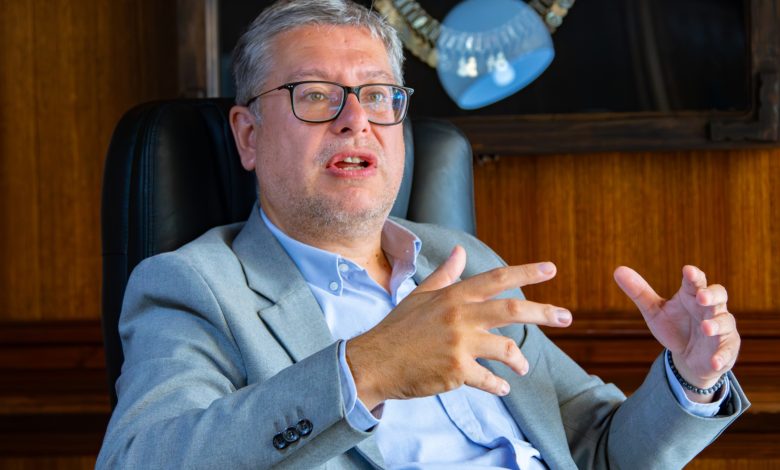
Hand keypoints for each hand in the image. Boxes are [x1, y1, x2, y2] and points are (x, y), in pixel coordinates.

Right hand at [346, 246, 571, 408]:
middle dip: (545, 313)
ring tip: (522, 367)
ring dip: (520, 361)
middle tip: (567, 318)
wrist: (376, 361)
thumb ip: (446, 275)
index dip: (526, 273)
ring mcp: (459, 345)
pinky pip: (490, 379)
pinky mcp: (456, 371)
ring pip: (507, 350)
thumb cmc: (399, 328)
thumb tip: (461, 253)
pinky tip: (501, 387)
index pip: (496, 279)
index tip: (551, 269)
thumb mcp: (421, 296)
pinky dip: (499, 385)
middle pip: (513, 311)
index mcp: (453, 295)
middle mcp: (460, 316)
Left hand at [613, 265, 739, 401]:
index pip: (696, 282)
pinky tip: (714, 361)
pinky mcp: (725, 349)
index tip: (687, 271)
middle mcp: (711, 309)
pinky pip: (726, 352)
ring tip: (705, 327)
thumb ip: (639, 292)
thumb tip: (618, 270)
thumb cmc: (674, 326)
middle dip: (711, 296)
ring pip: (725, 322)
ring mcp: (722, 329)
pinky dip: (721, 356)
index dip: (694, 276)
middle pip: (718, 296)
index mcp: (693, 295)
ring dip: (716, 324)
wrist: (688, 357)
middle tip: (700, 297)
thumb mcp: (654, 311)